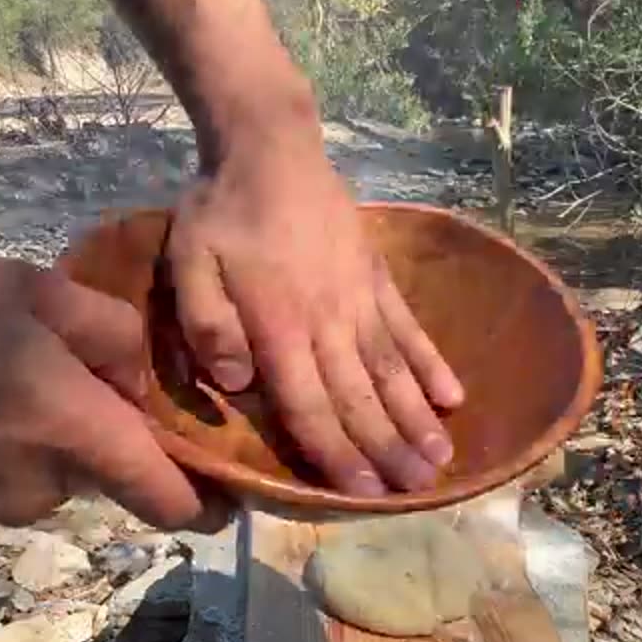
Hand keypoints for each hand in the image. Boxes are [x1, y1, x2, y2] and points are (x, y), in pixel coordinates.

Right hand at [0, 251, 224, 538]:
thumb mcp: (42, 291)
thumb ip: (114, 333)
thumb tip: (140, 375)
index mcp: (77, 434)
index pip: (167, 498)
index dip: (205, 505)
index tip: (225, 499)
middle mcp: (42, 488)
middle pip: (98, 473)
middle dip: (96, 436)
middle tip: (63, 380)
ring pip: (43, 480)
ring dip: (38, 444)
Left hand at [162, 129, 465, 496]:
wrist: (272, 149)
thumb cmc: (222, 213)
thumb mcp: (188, 264)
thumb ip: (209, 325)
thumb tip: (239, 385)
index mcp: (280, 326)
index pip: (312, 403)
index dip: (337, 453)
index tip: (363, 493)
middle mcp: (329, 321)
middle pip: (361, 396)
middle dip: (388, 449)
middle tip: (419, 492)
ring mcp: (361, 299)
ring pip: (392, 370)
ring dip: (416, 418)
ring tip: (442, 458)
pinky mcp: (378, 278)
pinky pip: (409, 328)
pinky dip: (431, 363)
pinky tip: (452, 395)